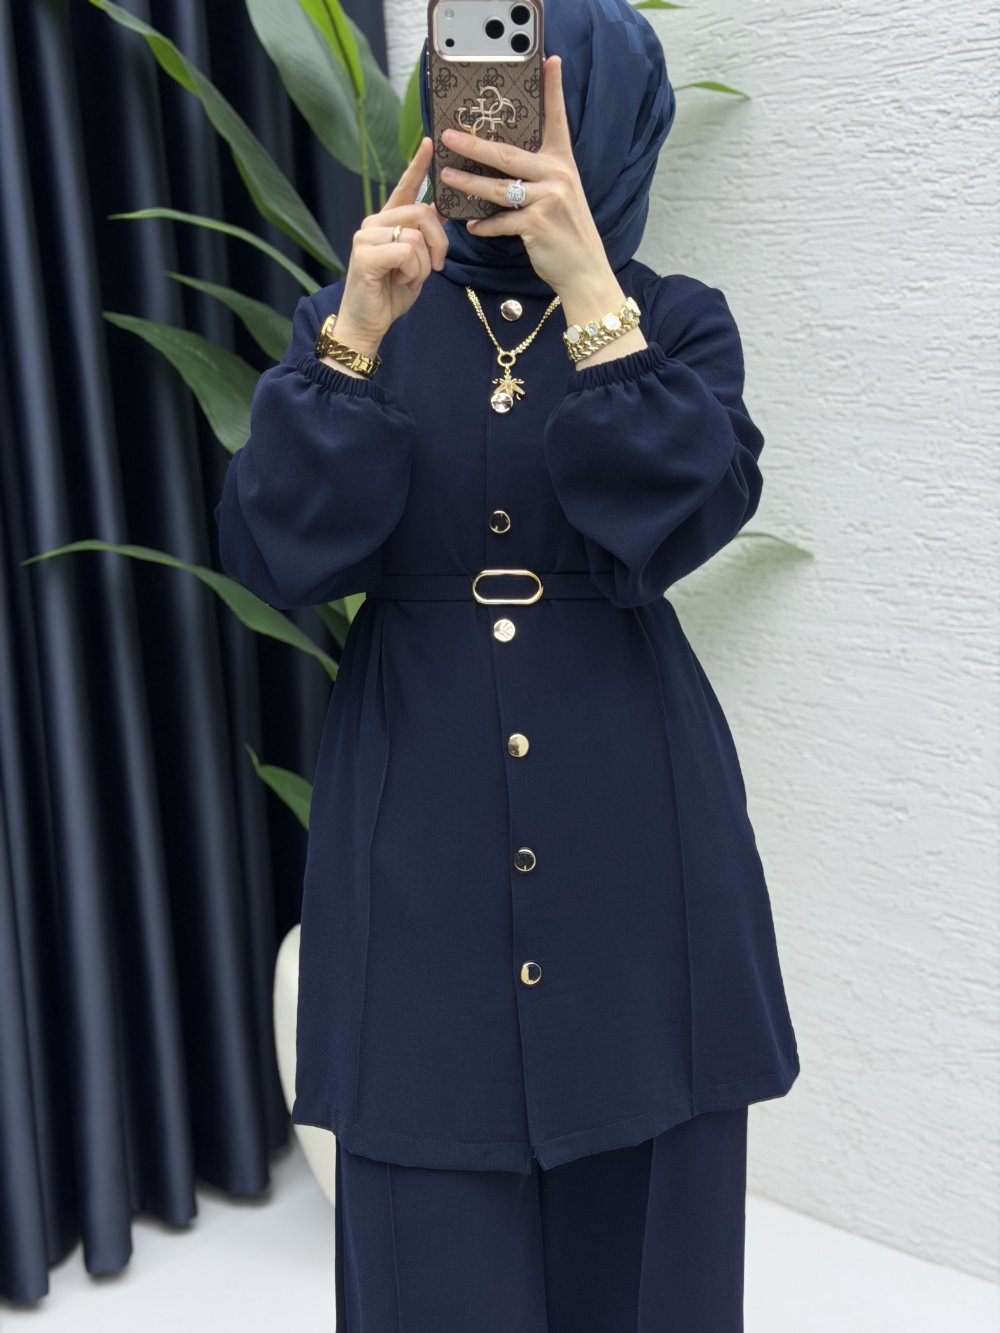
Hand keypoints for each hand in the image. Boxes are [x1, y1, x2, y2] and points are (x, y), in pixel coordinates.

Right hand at [335, 137, 449, 351]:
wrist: (367, 324)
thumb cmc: (390, 294)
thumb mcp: (417, 263)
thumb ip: (425, 238)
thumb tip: (439, 213)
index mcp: (387, 223)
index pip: (405, 188)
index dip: (418, 165)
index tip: (429, 142)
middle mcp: (374, 223)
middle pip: (423, 213)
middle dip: (440, 243)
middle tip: (436, 266)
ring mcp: (366, 236)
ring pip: (417, 236)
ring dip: (423, 264)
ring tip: (409, 278)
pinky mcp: (364, 253)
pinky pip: (406, 251)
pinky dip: (413, 271)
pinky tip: (401, 281)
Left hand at [437, 55, 615, 297]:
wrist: (584, 270)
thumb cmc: (566, 233)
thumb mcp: (560, 196)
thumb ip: (537, 177)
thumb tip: (500, 168)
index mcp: (562, 163)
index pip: (556, 119)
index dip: (553, 89)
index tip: (549, 60)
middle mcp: (557, 175)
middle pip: (507, 154)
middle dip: (474, 143)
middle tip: (448, 135)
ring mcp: (547, 199)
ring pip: (497, 187)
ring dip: (468, 183)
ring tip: (446, 176)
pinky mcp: (537, 223)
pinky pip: (501, 221)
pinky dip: (485, 226)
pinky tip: (471, 226)